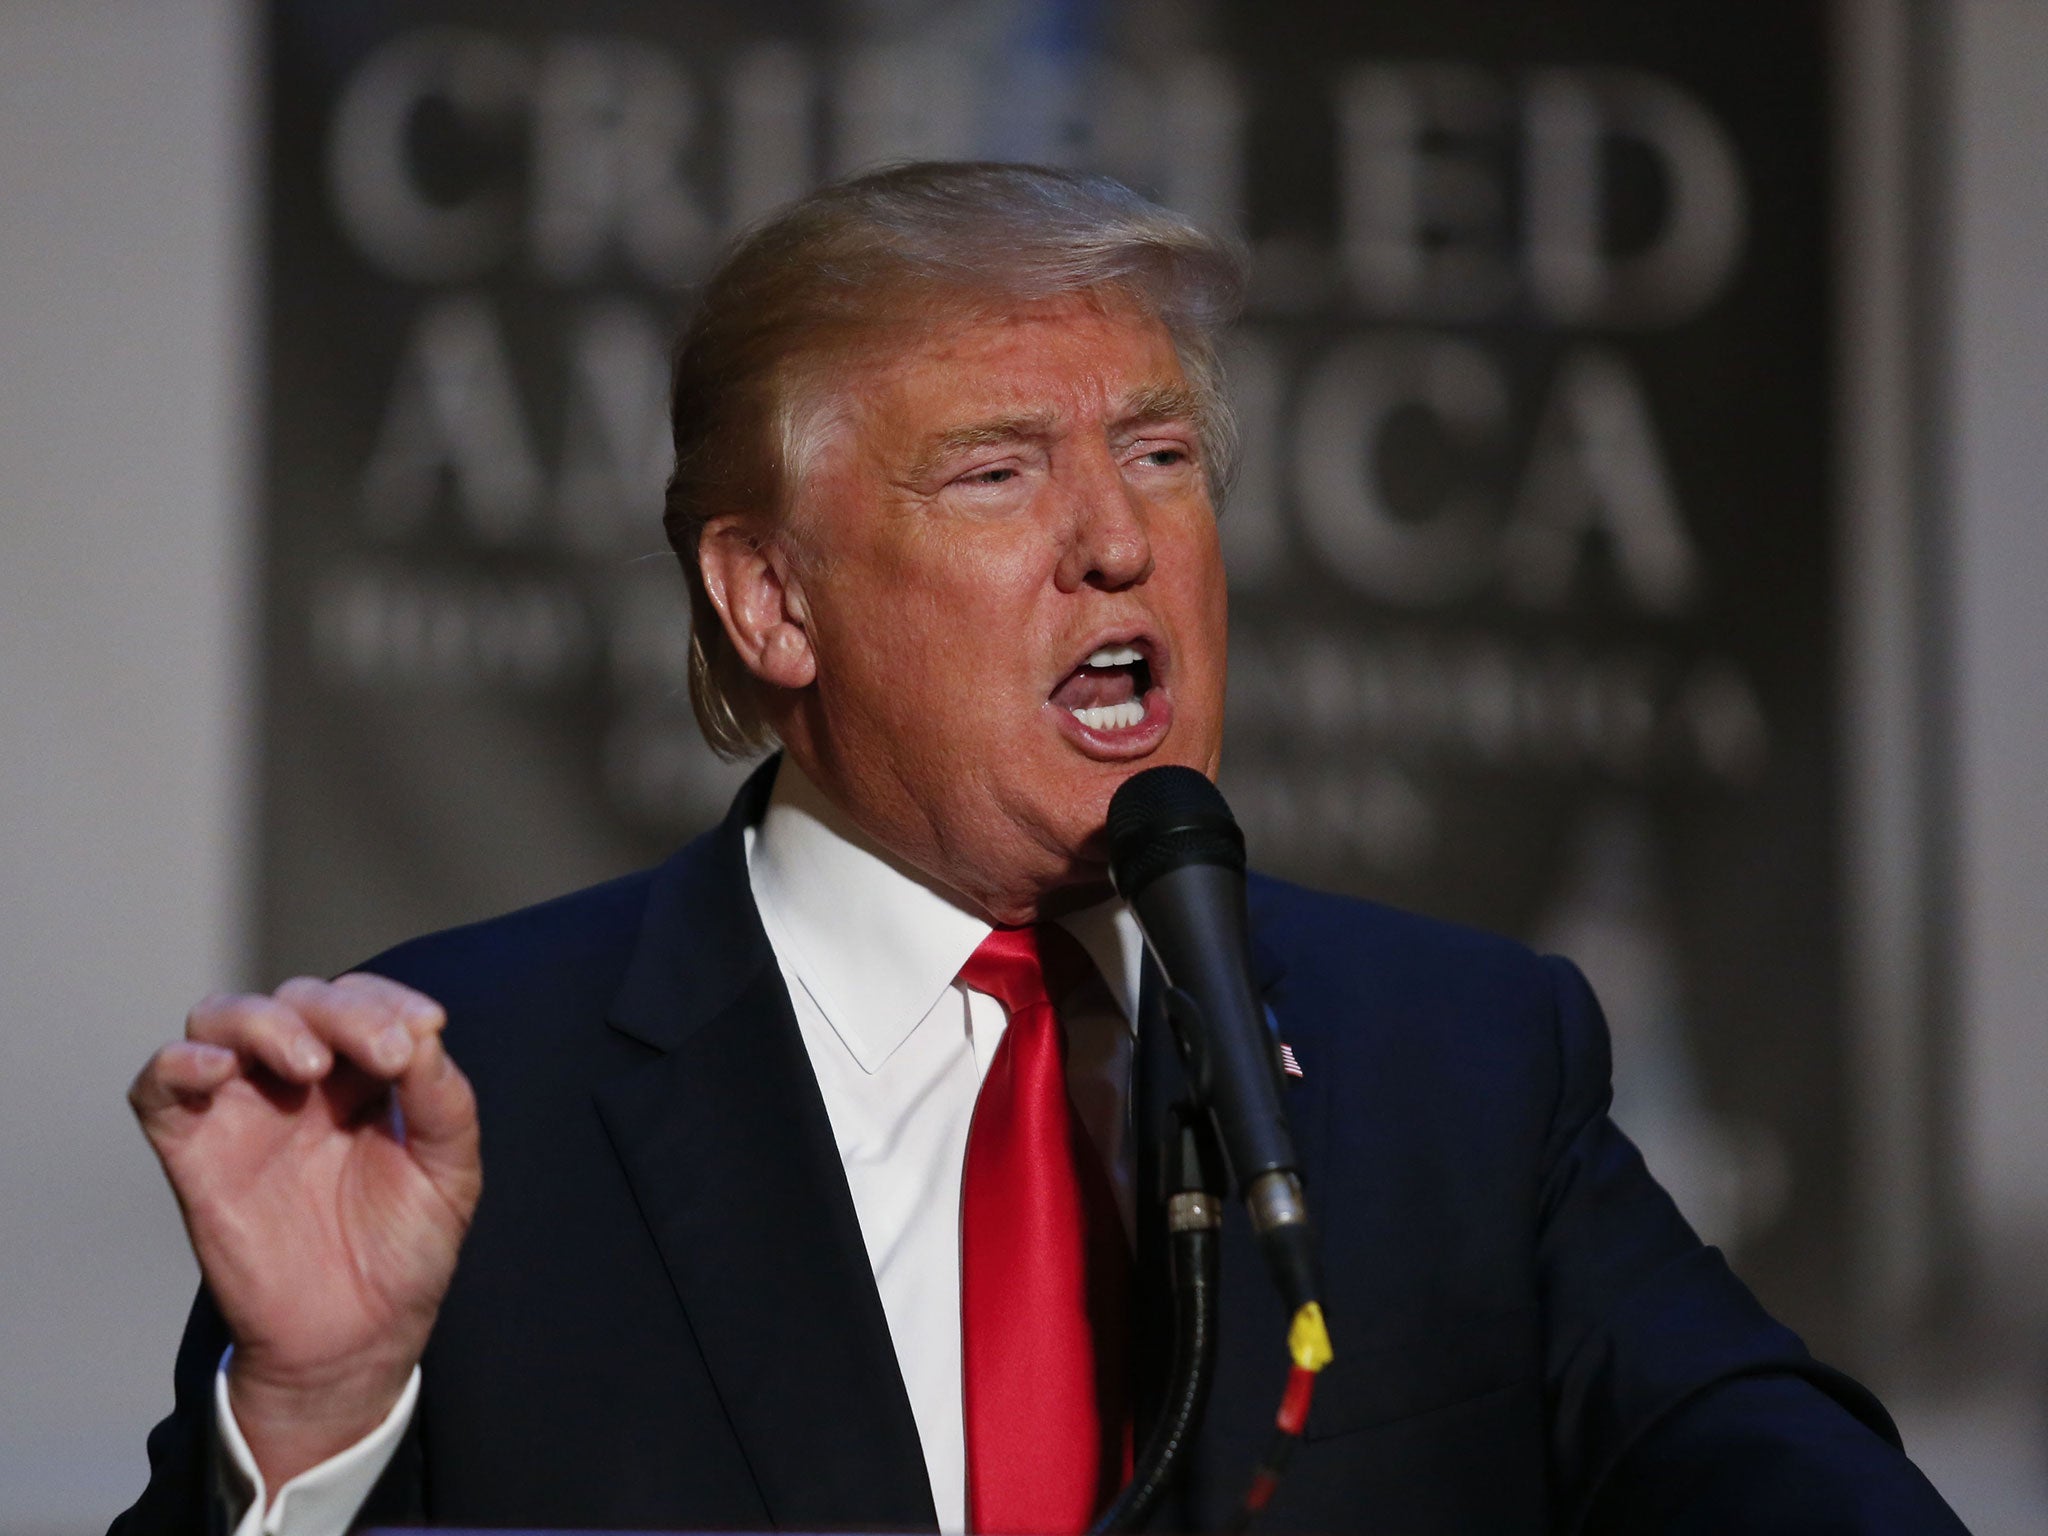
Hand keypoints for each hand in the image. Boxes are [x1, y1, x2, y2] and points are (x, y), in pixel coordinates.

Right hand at [129, 973, 480, 1488]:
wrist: (355, 1339)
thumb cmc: (404, 1250)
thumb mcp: (450, 1172)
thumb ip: (443, 1101)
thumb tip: (424, 1032)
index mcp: (361, 1074)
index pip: (360, 999)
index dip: (389, 999)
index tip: (426, 1027)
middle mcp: (297, 1080)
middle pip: (298, 1000)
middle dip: (345, 1012)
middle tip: (385, 1053)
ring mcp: (241, 1110)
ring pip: (221, 1019)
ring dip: (265, 1021)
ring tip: (310, 1062)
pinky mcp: (193, 1151)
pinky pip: (158, 1086)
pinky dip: (178, 1063)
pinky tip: (218, 1069)